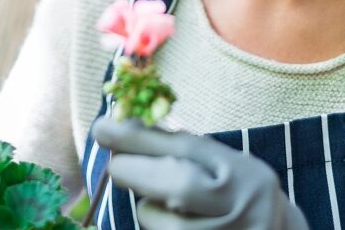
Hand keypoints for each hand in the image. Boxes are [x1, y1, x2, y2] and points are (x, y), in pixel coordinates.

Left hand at [93, 118, 308, 229]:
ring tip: (160, 204)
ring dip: (149, 211)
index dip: (140, 138)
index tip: (102, 129)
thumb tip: (119, 126)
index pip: (186, 148)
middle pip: (180, 185)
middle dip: (137, 172)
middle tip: (116, 165)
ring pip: (168, 224)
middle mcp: (242, 204)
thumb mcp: (217, 162)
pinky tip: (167, 221)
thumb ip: (175, 146)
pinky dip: (159, 226)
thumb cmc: (233, 191)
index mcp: (240, 169)